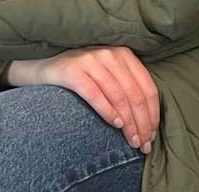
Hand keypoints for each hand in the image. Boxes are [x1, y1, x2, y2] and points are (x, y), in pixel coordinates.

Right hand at [8, 47, 158, 152]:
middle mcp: (110, 54)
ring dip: (129, 124)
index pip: (146, 87)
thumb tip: (149, 123)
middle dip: (142, 124)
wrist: (45, 71)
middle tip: (143, 145)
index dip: (152, 114)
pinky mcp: (73, 71)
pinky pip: (95, 95)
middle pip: (134, 95)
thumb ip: (127, 89)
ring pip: (119, 97)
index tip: (152, 135)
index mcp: (124, 54)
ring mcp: (91, 60)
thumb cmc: (83, 77)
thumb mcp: (109, 76)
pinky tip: (115, 125)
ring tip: (132, 141)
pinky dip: (108, 112)